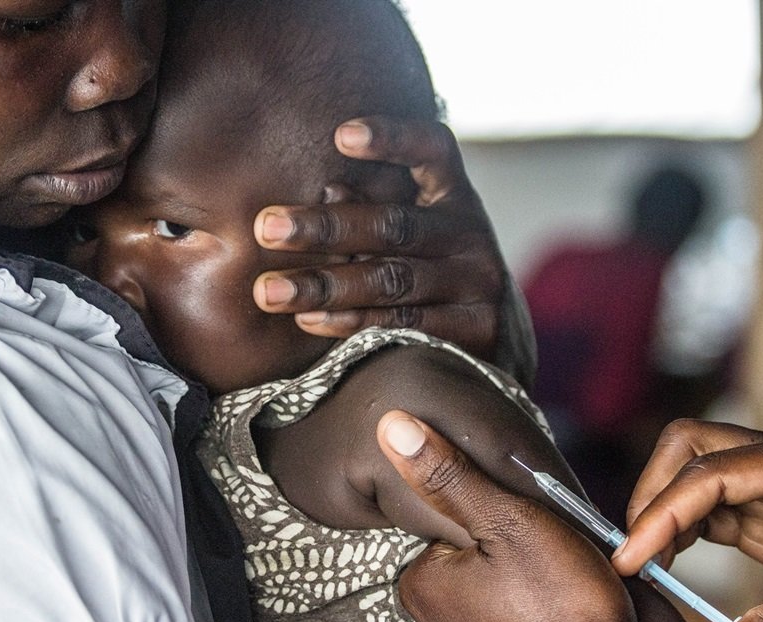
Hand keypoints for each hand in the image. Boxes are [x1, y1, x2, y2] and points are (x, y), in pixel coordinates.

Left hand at [252, 116, 535, 384]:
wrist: (497, 345)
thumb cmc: (433, 275)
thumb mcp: (417, 235)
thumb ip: (374, 210)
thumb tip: (327, 188)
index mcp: (455, 196)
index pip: (433, 150)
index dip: (393, 138)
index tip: (341, 135)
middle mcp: (471, 235)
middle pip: (394, 225)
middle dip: (324, 227)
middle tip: (265, 228)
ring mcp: (477, 285)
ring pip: (390, 280)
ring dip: (324, 284)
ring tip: (268, 291)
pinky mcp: (474, 332)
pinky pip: (401, 324)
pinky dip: (350, 323)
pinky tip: (307, 320)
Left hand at [377, 410, 693, 621]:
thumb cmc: (566, 614)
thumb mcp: (507, 521)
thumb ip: (449, 475)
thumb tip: (392, 427)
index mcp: (419, 585)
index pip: (444, 523)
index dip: (492, 514)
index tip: (525, 527)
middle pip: (469, 558)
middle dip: (508, 550)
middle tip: (549, 558)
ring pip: (493, 591)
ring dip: (526, 583)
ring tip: (562, 588)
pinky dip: (536, 616)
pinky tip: (564, 614)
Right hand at [613, 419, 762, 621]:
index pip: (710, 473)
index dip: (661, 513)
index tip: (632, 559)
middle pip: (692, 445)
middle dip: (655, 492)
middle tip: (638, 550)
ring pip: (698, 468)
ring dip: (668, 508)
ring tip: (653, 560)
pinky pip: (718, 501)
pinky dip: (688, 526)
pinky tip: (678, 559)